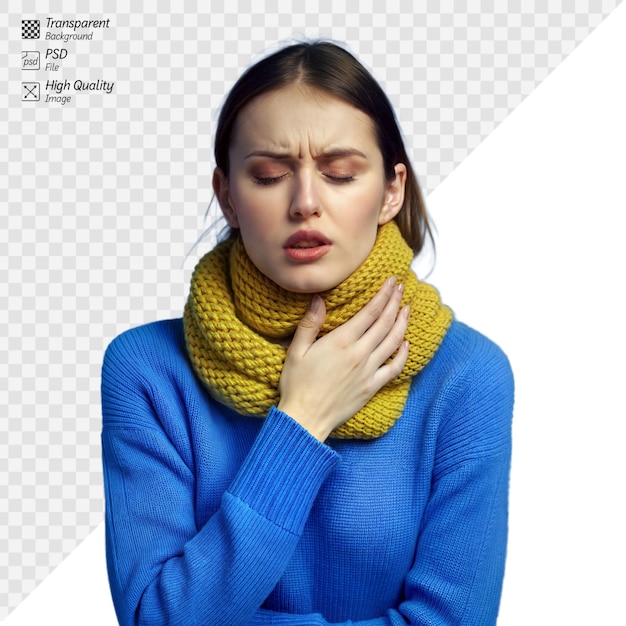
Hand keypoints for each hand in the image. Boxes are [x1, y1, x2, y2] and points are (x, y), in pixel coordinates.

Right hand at [277, 277, 409, 440]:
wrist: (305, 418)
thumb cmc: (297, 384)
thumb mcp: (296, 350)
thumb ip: (310, 324)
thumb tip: (320, 299)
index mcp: (340, 341)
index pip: (370, 312)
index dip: (383, 295)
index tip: (391, 281)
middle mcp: (359, 354)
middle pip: (385, 323)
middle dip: (395, 302)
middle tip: (400, 288)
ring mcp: (368, 371)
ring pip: (393, 341)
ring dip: (402, 323)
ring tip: (407, 308)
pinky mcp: (372, 386)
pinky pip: (394, 367)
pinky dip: (402, 354)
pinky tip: (406, 343)